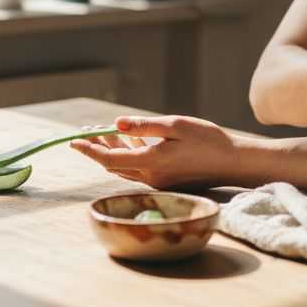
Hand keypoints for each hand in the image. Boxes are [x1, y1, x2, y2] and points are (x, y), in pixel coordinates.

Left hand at [70, 115, 240, 189]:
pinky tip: (130, 139)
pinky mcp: (166, 180)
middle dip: (98, 147)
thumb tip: (116, 125)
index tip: (74, 140)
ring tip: (104, 132)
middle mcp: (151, 176)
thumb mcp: (174, 126)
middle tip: (87, 131)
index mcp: (151, 163)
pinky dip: (129, 154)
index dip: (89, 150)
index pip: (109, 160)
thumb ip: (143, 127)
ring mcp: (158, 181)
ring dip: (113, 150)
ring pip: (126, 166)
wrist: (233, 162)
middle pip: (114, 164)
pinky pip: (139, 168)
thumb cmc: (207, 140)